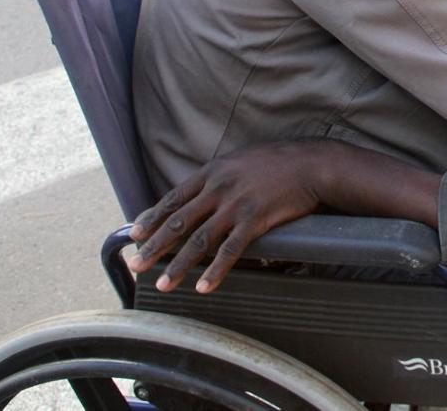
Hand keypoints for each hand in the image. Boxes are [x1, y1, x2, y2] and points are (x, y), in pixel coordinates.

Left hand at [128, 140, 325, 293]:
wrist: (312, 164)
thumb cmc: (279, 161)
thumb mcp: (242, 159)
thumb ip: (220, 175)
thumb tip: (203, 190)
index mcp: (213, 172)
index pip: (174, 198)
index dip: (152, 218)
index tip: (134, 235)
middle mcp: (219, 188)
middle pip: (179, 221)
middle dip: (154, 246)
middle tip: (135, 266)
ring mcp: (236, 205)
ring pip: (199, 240)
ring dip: (178, 265)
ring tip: (163, 285)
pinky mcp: (255, 220)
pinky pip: (230, 250)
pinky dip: (215, 271)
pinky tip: (203, 287)